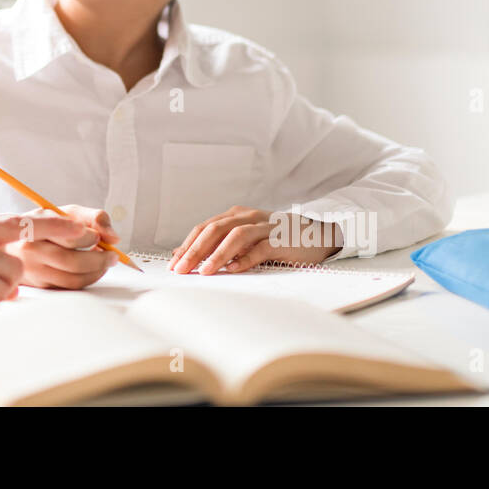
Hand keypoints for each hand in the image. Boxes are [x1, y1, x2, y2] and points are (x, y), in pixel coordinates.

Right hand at [6, 205, 120, 289]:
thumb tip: (113, 238)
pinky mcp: (39, 285)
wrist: (16, 241)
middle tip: (112, 255)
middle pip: (72, 262)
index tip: (98, 236)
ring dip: (96, 272)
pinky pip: (68, 288)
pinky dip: (86, 280)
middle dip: (99, 260)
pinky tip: (91, 269)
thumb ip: (94, 217)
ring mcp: (33, 271)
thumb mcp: (67, 212)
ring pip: (72, 279)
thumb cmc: (47, 225)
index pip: (67, 235)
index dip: (89, 237)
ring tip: (105, 262)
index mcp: (36, 227)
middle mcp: (31, 250)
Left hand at [169, 206, 342, 275]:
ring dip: (218, 254)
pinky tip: (234, 269)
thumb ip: (217, 244)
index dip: (187, 245)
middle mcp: (247, 217)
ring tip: (204, 272)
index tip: (173, 264)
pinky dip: (246, 258)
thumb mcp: (243, 239)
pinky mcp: (281, 239)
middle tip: (181, 269)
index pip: (204, 228)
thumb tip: (182, 254)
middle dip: (195, 250)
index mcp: (235, 216)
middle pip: (215, 230)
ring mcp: (265, 226)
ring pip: (236, 235)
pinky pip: (261, 248)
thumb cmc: (274, 239)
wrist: (315, 235)